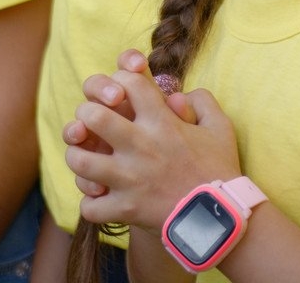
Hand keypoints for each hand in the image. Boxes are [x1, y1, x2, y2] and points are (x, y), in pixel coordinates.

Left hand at [64, 67, 240, 233]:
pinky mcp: (125, 210)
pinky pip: (89, 206)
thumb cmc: (219, 170)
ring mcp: (129, 179)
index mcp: (162, 122)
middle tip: (91, 122)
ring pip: (80, 161)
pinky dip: (91, 203)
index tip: (121, 93)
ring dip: (78, 158)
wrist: (221, 219)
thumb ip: (201, 101)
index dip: (119, 80)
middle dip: (85, 114)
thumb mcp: (220, 127)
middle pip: (92, 116)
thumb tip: (178, 94)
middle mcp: (141, 146)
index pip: (128, 82)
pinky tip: (100, 198)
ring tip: (86, 159)